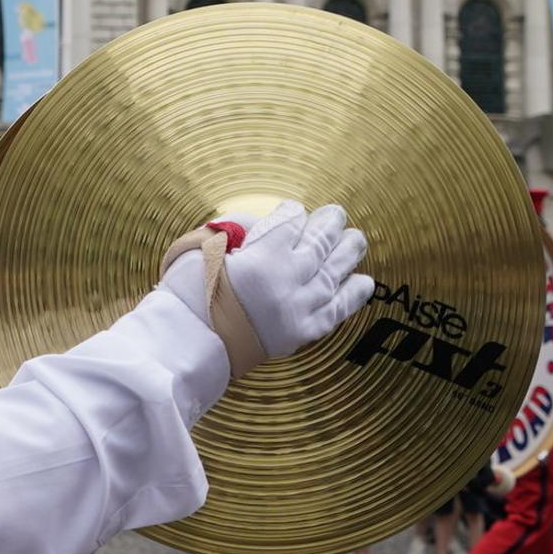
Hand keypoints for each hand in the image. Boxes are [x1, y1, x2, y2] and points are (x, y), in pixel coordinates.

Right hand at [167, 201, 372, 366]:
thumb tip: (261, 224)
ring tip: (356, 239)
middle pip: (321, 244)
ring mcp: (299, 308)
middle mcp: (289, 280)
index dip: (293, 213)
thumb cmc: (188, 293)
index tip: (293, 211)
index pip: (292, 222)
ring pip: (334, 273)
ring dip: (348, 254)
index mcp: (265, 256)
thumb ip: (236, 229)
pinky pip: (336, 311)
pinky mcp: (301, 333)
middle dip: (330, 225)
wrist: (187, 342)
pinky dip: (353, 296)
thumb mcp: (204, 247)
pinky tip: (364, 282)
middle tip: (336, 214)